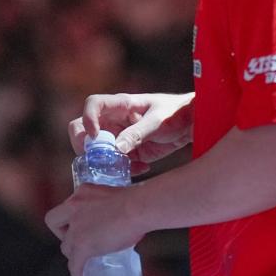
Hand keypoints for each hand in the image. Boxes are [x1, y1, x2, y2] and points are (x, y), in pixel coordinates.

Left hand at [45, 183, 146, 275]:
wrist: (139, 207)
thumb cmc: (137, 202)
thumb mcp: (114, 197)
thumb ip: (107, 206)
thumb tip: (115, 218)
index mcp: (82, 192)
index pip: (65, 207)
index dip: (67, 219)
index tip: (77, 226)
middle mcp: (74, 206)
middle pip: (56, 224)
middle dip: (65, 235)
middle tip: (79, 242)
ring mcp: (77, 227)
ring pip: (66, 246)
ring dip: (73, 254)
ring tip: (83, 259)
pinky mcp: (83, 244)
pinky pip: (74, 263)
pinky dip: (77, 271)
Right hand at [68, 92, 193, 173]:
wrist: (192, 125)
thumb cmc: (175, 114)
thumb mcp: (157, 122)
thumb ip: (137, 134)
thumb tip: (116, 148)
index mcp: (120, 105)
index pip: (93, 105)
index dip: (88, 118)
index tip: (95, 135)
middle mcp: (114, 120)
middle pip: (83, 129)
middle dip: (85, 146)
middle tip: (99, 159)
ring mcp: (119, 137)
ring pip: (96, 150)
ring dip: (105, 162)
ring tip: (127, 167)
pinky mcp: (128, 152)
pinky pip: (114, 163)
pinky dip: (123, 170)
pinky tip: (143, 167)